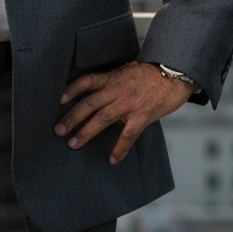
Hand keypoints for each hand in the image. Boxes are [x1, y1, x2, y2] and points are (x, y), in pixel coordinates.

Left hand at [54, 61, 192, 164]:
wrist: (174, 74)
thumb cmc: (152, 73)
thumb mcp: (128, 71)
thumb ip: (114, 82)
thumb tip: (101, 92)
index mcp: (112, 78)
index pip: (86, 81)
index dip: (71, 89)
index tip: (59, 99)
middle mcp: (116, 90)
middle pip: (88, 103)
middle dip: (72, 117)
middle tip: (58, 130)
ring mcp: (128, 103)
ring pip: (102, 118)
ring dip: (85, 132)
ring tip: (73, 144)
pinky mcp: (142, 115)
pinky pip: (128, 135)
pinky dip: (119, 148)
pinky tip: (112, 160)